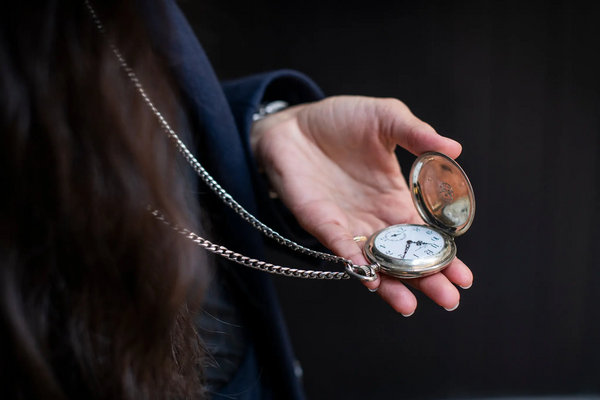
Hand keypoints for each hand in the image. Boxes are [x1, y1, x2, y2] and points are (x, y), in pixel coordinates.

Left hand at [251, 96, 472, 315]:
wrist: (295, 121)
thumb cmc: (341, 120)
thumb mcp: (386, 118)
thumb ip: (417, 134)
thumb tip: (455, 149)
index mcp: (395, 199)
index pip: (425, 236)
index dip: (444, 257)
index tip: (464, 277)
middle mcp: (374, 218)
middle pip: (403, 257)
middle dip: (425, 280)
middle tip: (448, 300)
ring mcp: (347, 223)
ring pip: (372, 261)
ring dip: (390, 284)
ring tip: (410, 305)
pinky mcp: (319, 220)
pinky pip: (338, 245)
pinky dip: (352, 261)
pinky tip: (369, 277)